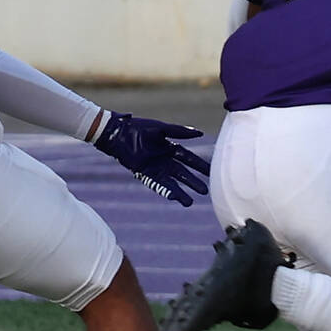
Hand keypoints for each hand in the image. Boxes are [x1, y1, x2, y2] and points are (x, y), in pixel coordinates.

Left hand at [93, 111, 210, 206]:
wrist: (118, 133)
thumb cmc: (138, 128)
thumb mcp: (160, 129)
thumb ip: (179, 131)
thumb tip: (200, 133)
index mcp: (170, 147)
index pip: (188, 158)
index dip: (199, 165)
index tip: (212, 171)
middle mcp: (164, 159)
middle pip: (182, 173)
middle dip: (193, 182)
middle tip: (205, 191)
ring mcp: (154, 167)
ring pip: (171, 182)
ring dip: (180, 192)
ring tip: (190, 202)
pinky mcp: (144, 173)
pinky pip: (157, 184)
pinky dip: (165, 190)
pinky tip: (173, 197)